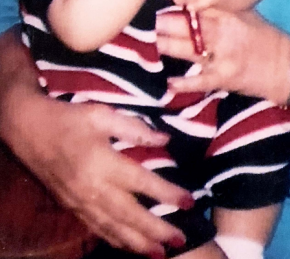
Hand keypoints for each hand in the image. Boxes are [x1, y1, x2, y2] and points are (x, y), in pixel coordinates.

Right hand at [6, 96, 192, 255]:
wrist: (30, 131)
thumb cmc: (70, 118)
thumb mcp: (103, 114)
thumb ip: (135, 128)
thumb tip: (165, 140)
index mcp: (103, 163)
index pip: (141, 182)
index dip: (167, 193)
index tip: (189, 201)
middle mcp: (93, 188)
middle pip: (129, 214)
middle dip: (156, 230)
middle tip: (180, 239)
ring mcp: (81, 202)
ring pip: (113, 228)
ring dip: (138, 243)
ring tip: (160, 253)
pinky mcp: (72, 208)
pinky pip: (97, 229)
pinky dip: (116, 240)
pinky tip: (130, 246)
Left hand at [156, 9, 289, 105]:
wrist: (286, 66)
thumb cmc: (265, 37)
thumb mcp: (245, 15)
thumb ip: (220, 9)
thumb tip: (193, 1)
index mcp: (228, 15)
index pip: (197, 5)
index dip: (177, 1)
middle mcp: (222, 33)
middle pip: (186, 26)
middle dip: (165, 23)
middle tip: (147, 20)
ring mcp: (222, 56)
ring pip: (187, 49)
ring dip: (167, 45)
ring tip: (152, 41)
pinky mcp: (223, 78)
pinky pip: (199, 80)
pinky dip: (184, 82)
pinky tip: (169, 82)